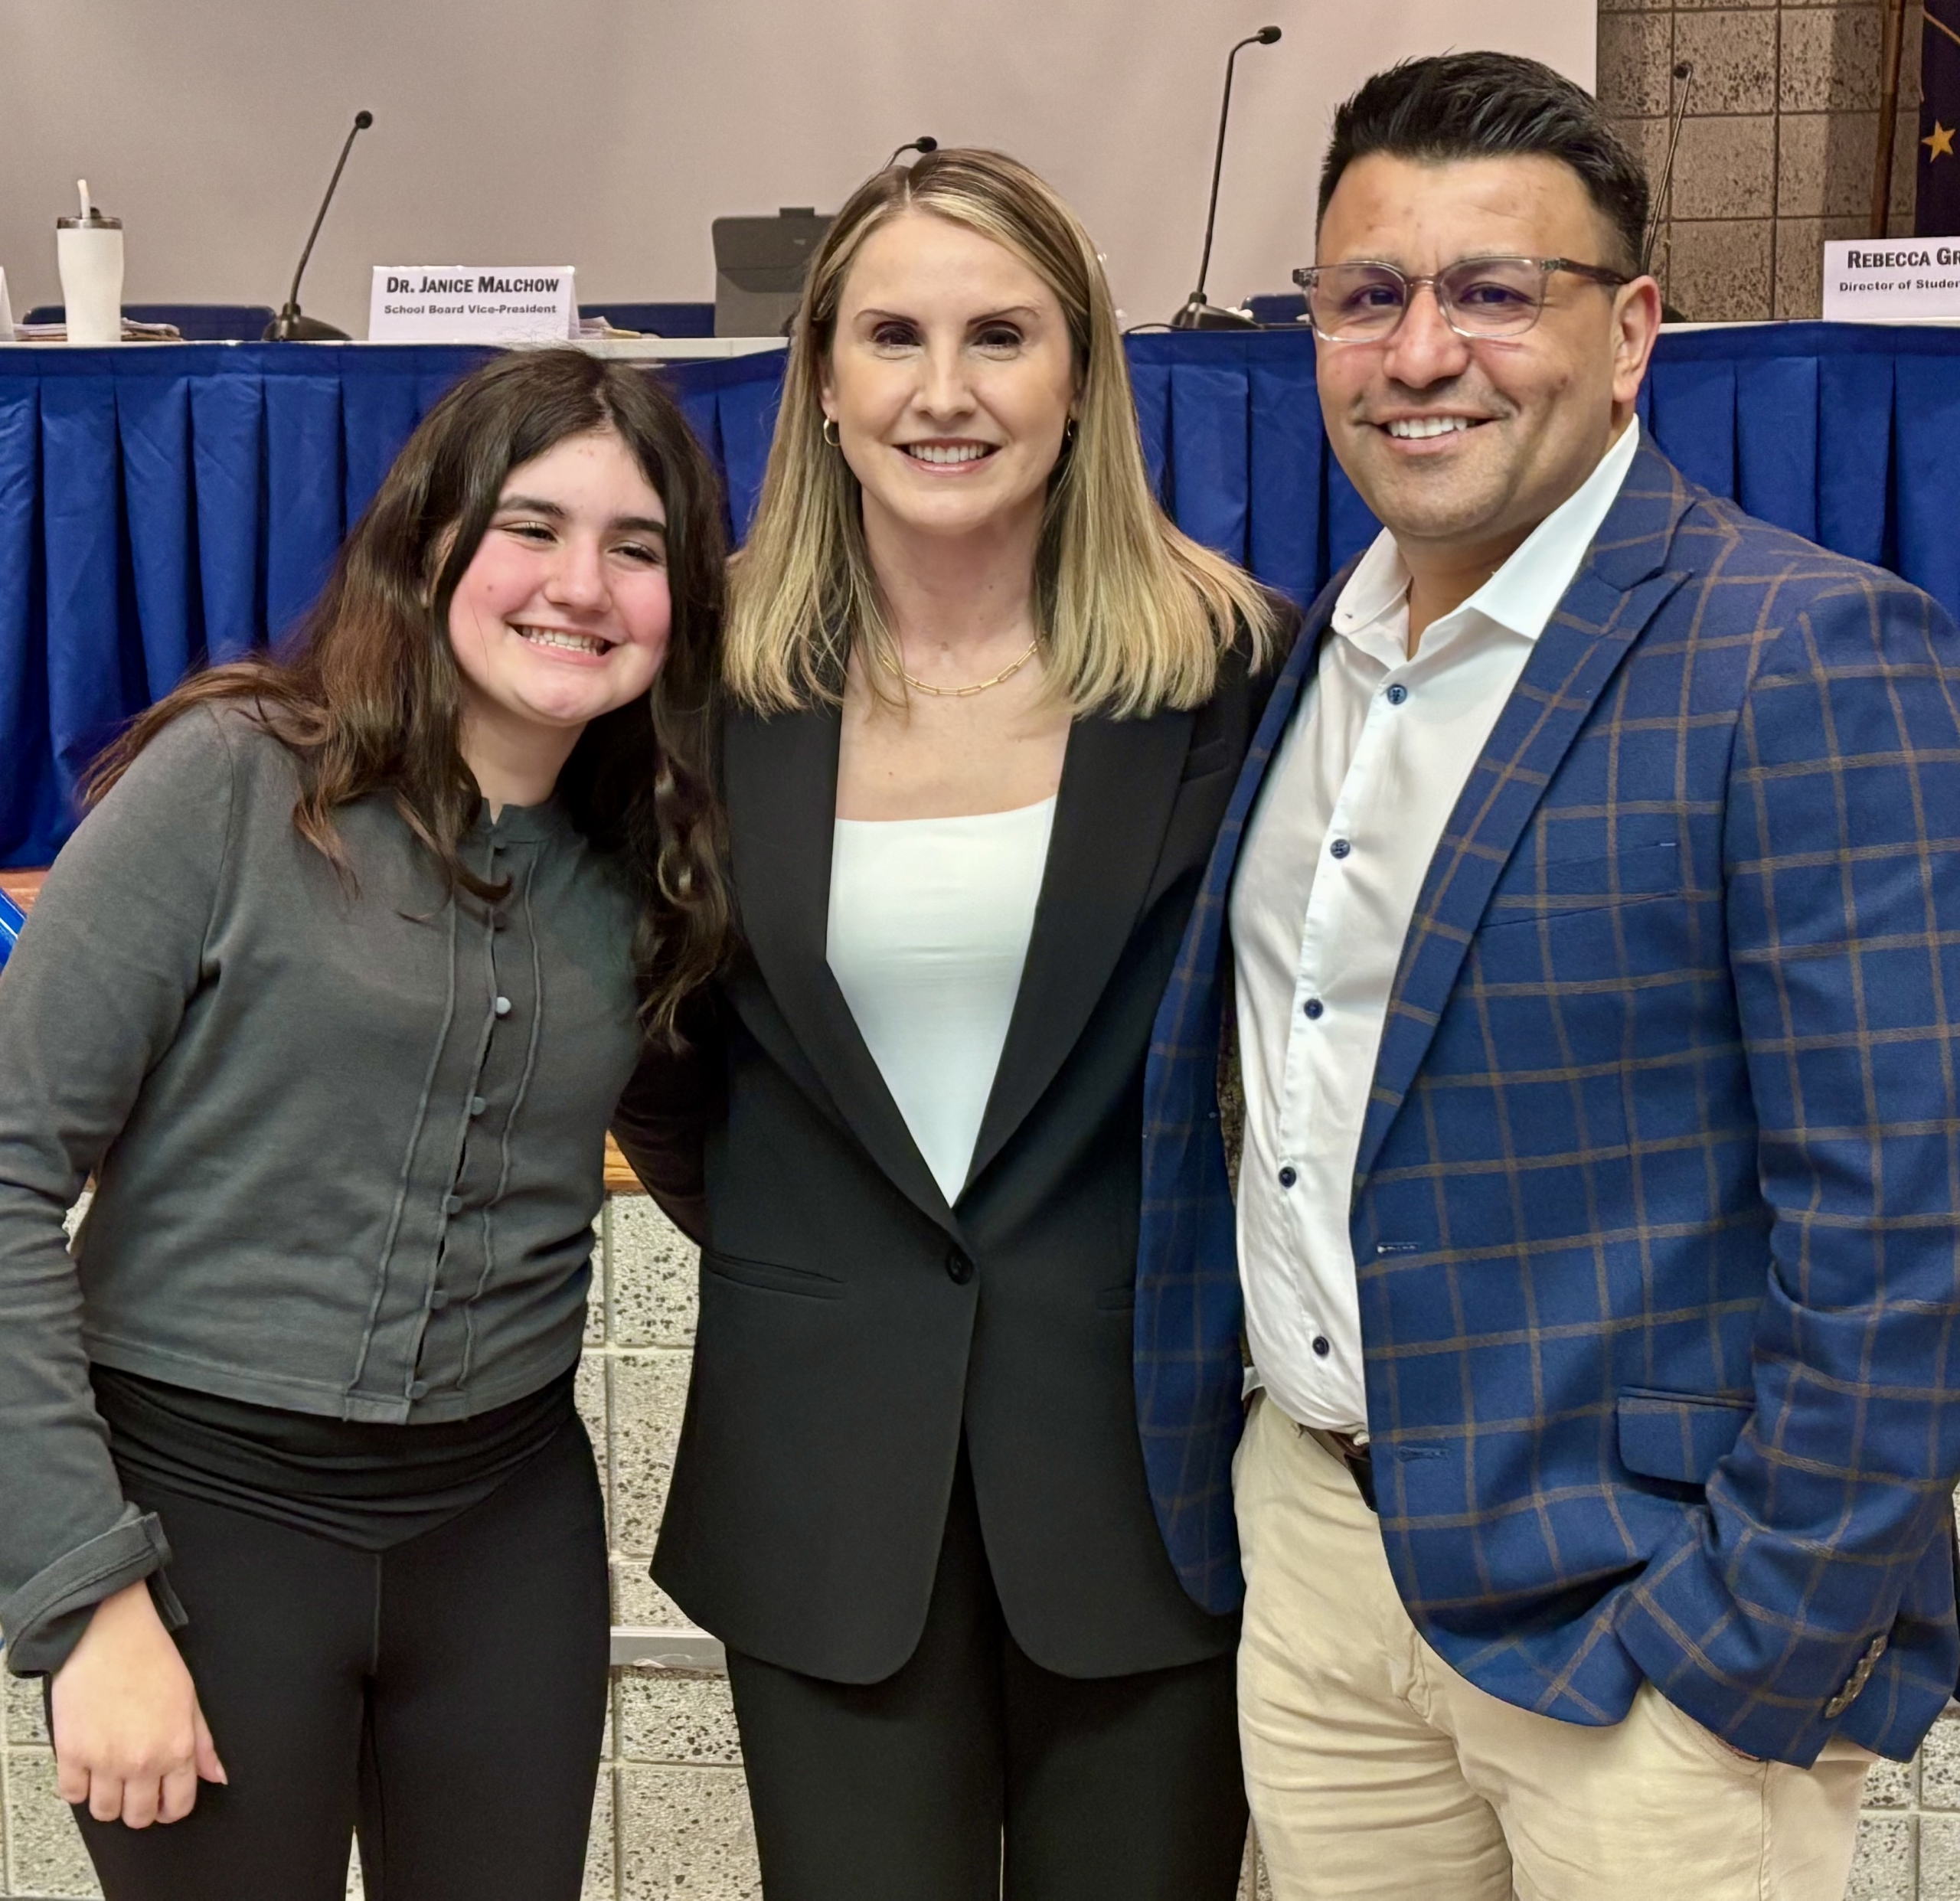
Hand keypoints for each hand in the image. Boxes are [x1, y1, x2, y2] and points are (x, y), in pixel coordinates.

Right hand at [49, 1580, 225, 1825]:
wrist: (110, 1635)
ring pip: (105, 1813)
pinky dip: (79, 1788)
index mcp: (176, 1748)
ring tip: (112, 1779)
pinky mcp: (72, 1754)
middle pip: (139, 1817)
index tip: (165, 1802)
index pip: (178, 1805)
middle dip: (141, 1808)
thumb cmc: (152, 1659)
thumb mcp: (191, 1699)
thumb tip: (217, 1776)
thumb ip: (204, 1744)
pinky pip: (72, 1795)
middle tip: (137, 1789)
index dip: (172, 1808)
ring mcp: (104, 1761)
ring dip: (109, 1802)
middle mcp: (142, 1762)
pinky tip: (88, 1769)